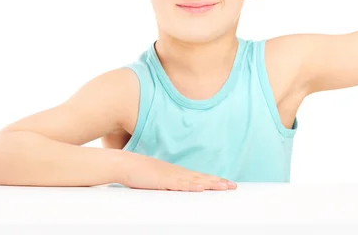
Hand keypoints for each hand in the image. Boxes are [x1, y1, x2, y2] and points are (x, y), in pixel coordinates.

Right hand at [117, 152, 236, 191]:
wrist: (124, 164)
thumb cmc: (137, 173)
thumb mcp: (155, 182)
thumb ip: (165, 186)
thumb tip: (172, 192)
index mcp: (176, 174)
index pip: (199, 178)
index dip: (213, 181)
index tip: (225, 183)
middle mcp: (177, 173)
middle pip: (202, 178)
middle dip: (218, 182)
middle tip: (233, 186)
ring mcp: (172, 176)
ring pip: (196, 181)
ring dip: (211, 184)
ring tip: (225, 187)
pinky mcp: (164, 181)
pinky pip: (181, 184)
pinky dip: (192, 186)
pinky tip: (202, 188)